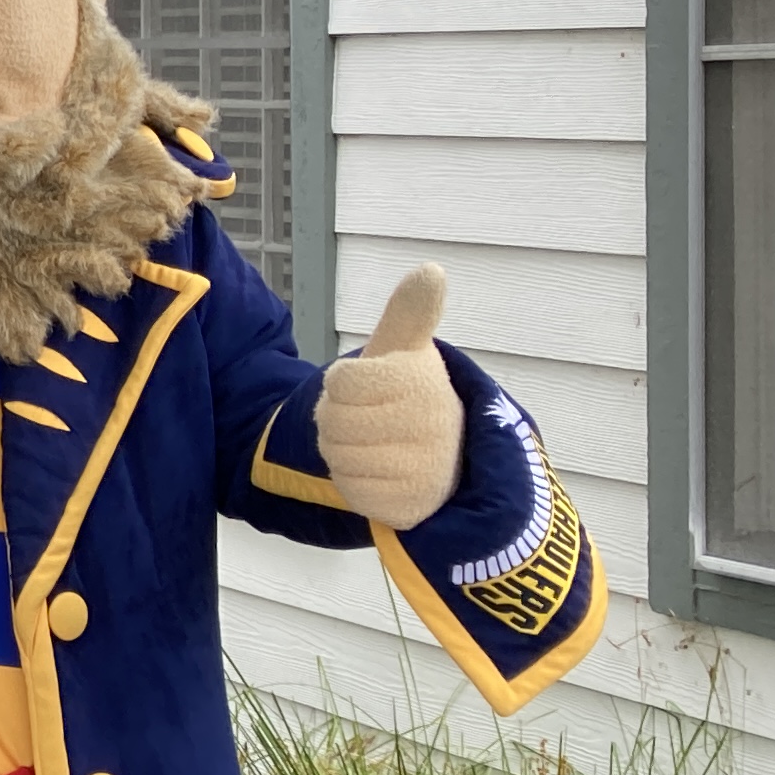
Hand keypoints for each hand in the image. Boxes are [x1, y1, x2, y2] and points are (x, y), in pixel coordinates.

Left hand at [318, 263, 464, 529]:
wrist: (441, 455)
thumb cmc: (408, 393)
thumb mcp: (403, 349)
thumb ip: (409, 312)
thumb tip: (432, 269)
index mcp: (423, 380)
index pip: (340, 382)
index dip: (342, 384)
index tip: (368, 385)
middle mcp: (432, 423)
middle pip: (333, 421)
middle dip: (338, 418)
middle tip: (368, 418)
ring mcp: (425, 468)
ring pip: (338, 456)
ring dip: (343, 450)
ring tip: (375, 442)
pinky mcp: (412, 505)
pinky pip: (352, 491)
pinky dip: (354, 482)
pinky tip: (379, 471)